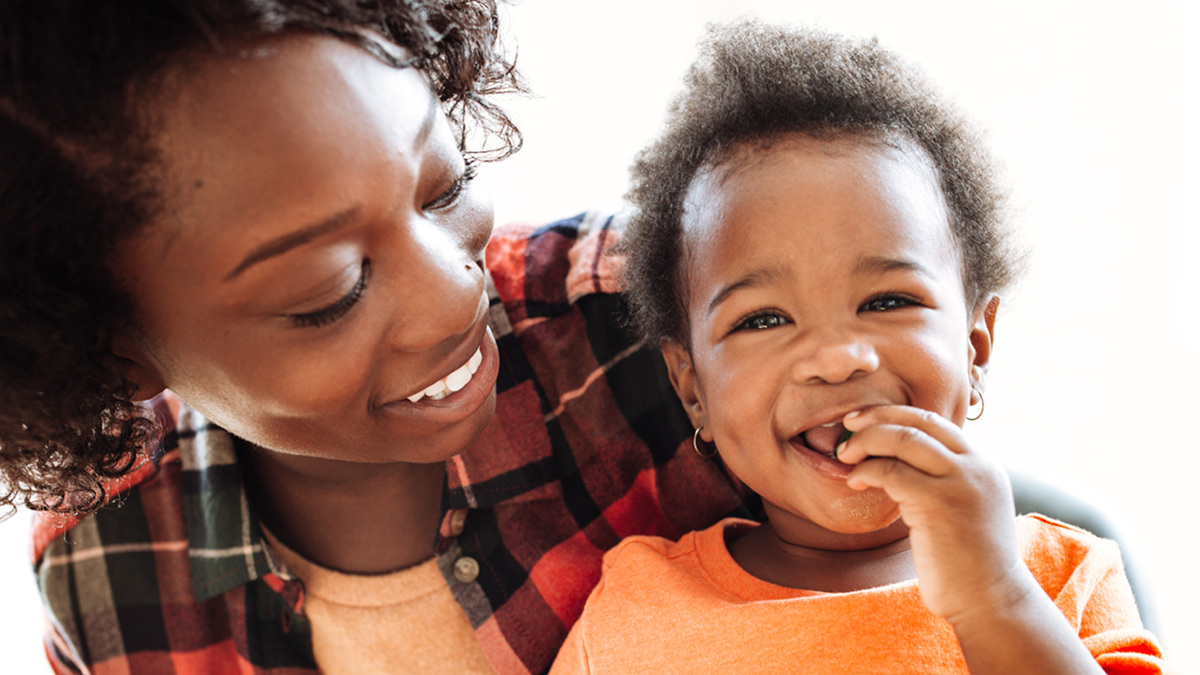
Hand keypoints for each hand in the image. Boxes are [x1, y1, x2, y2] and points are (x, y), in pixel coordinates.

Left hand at [837, 405, 1033, 622]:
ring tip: (845, 456)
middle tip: (848, 426)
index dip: (894, 414)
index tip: (865, 421)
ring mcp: (960, 483)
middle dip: (876, 418)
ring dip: (865, 442)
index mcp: (983, 464)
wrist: (991, 601)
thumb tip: (900, 461)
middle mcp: (976, 466)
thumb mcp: (965, 508)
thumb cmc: (969, 562)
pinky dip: (866, 471)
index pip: (934, 420)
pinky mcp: (938, 504)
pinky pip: (891, 471)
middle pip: (917, 420)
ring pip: (902, 438)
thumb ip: (944, 480)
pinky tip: (855, 483)